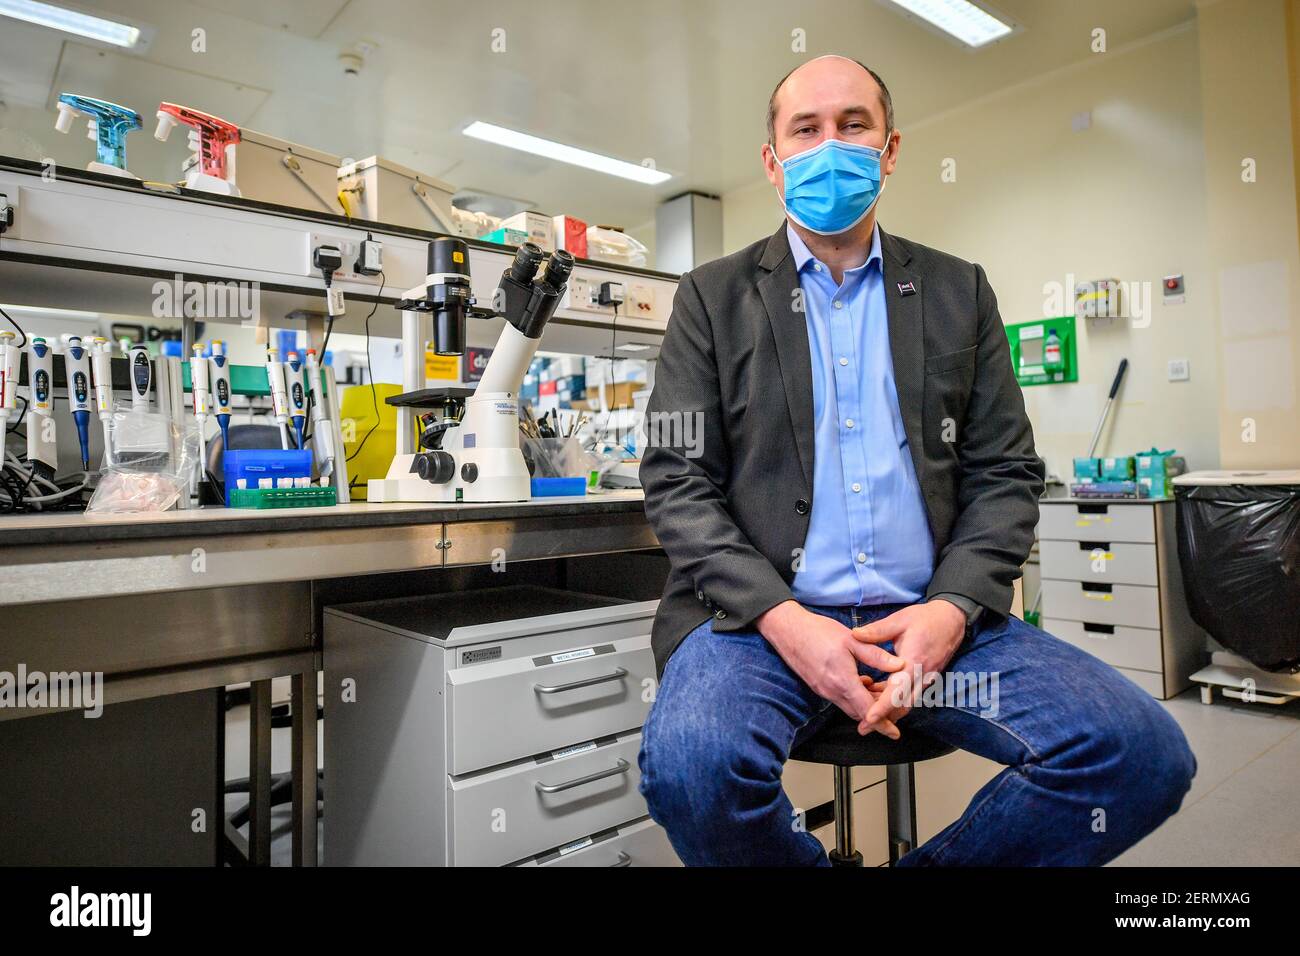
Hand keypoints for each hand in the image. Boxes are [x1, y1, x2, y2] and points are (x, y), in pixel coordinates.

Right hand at [757, 601, 904, 737]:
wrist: (787, 630)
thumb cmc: (818, 631)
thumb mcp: (852, 639)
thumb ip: (876, 655)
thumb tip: (900, 666)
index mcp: (843, 681)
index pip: (866, 711)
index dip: (883, 723)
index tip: (895, 733)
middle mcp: (831, 691)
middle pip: (859, 713)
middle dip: (877, 715)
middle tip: (893, 706)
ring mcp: (823, 690)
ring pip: (849, 706)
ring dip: (865, 704)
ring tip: (880, 692)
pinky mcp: (818, 686)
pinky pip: (840, 698)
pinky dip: (854, 697)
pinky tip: (863, 682)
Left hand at [852, 600, 967, 734]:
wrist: (952, 619)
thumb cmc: (925, 618)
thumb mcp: (899, 620)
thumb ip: (877, 630)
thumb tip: (854, 634)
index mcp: (914, 662)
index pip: (897, 691)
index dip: (883, 706)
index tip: (869, 718)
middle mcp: (922, 676)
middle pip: (903, 705)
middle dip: (884, 718)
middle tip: (863, 728)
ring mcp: (926, 679)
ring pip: (907, 704)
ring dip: (889, 711)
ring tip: (867, 715)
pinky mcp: (926, 679)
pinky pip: (911, 696)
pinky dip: (896, 701)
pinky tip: (879, 696)